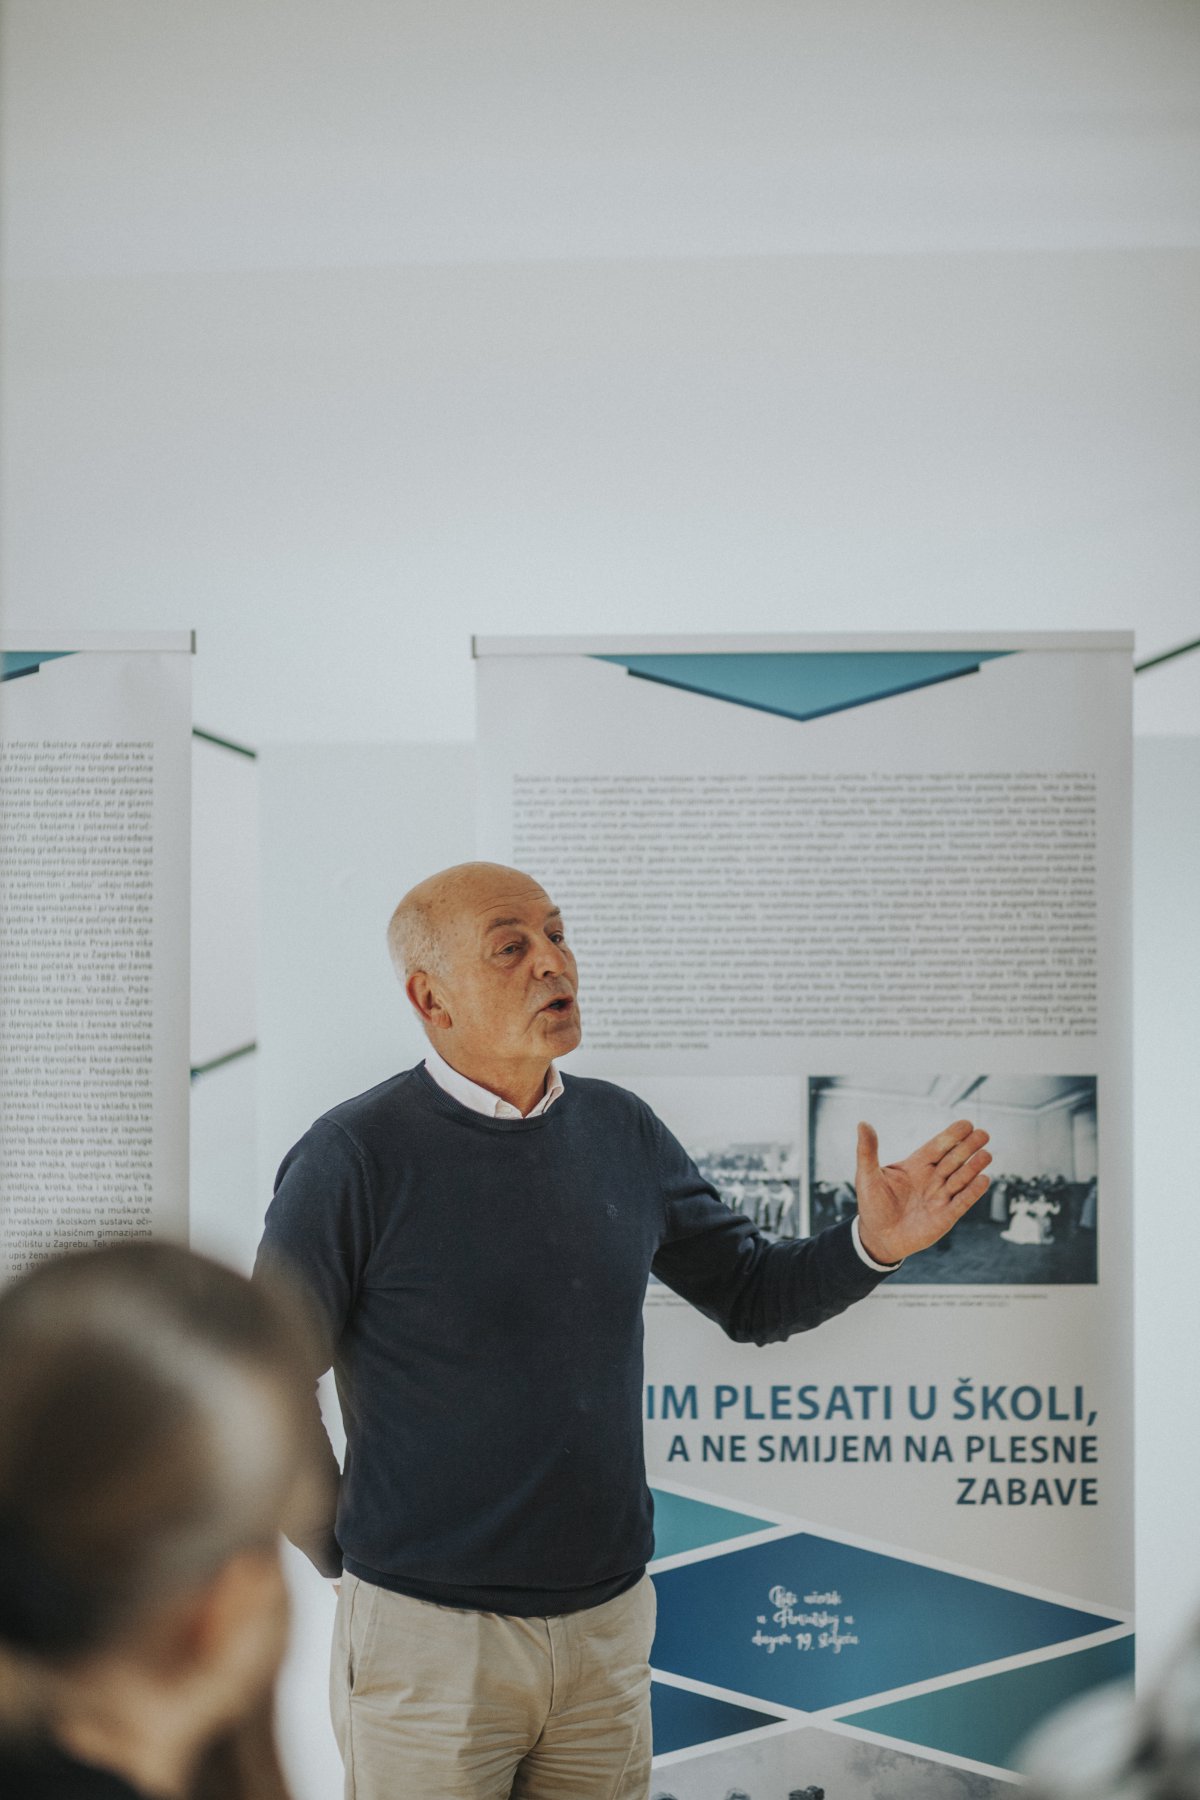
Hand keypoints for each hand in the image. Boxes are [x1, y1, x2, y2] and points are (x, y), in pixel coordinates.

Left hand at [854, 1118, 990, 1264]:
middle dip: (968, 1147)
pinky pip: (962, 1202)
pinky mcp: (946, 1216)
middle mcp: (932, 1179)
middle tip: (983, 1134)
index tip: (966, 1124)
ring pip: (961, 1179)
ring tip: (986, 1154)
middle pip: (953, 1159)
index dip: (951, 1136)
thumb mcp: (867, 1176)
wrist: (878, 1238)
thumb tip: (862, 1124)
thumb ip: (867, 1151)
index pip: (937, 1147)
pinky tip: (983, 1180)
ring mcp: (940, 1197)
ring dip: (974, 1167)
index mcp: (916, 1166)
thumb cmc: (872, 1205)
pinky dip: (973, 1192)